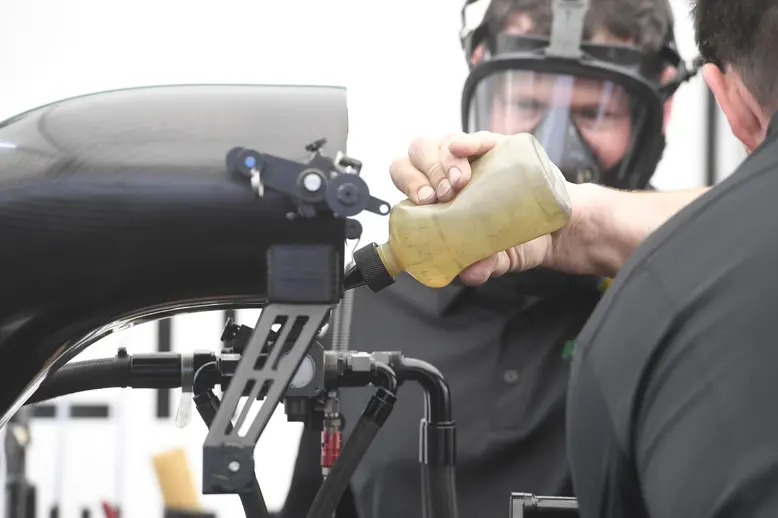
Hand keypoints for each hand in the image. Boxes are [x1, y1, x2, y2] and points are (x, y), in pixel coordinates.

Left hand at [389, 131, 562, 284]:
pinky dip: (468, 141)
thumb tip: (472, 274)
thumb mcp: (495, 259)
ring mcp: (472, 157)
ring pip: (443, 142)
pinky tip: (463, 148)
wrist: (552, 230)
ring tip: (461, 181)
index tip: (425, 200)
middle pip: (418, 155)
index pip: (405, 176)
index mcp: (434, 195)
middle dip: (426, 172)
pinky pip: (477, 138)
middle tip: (446, 194)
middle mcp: (448, 171)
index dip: (409, 183)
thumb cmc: (512, 240)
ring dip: (445, 159)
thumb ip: (483, 266)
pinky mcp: (498, 148)